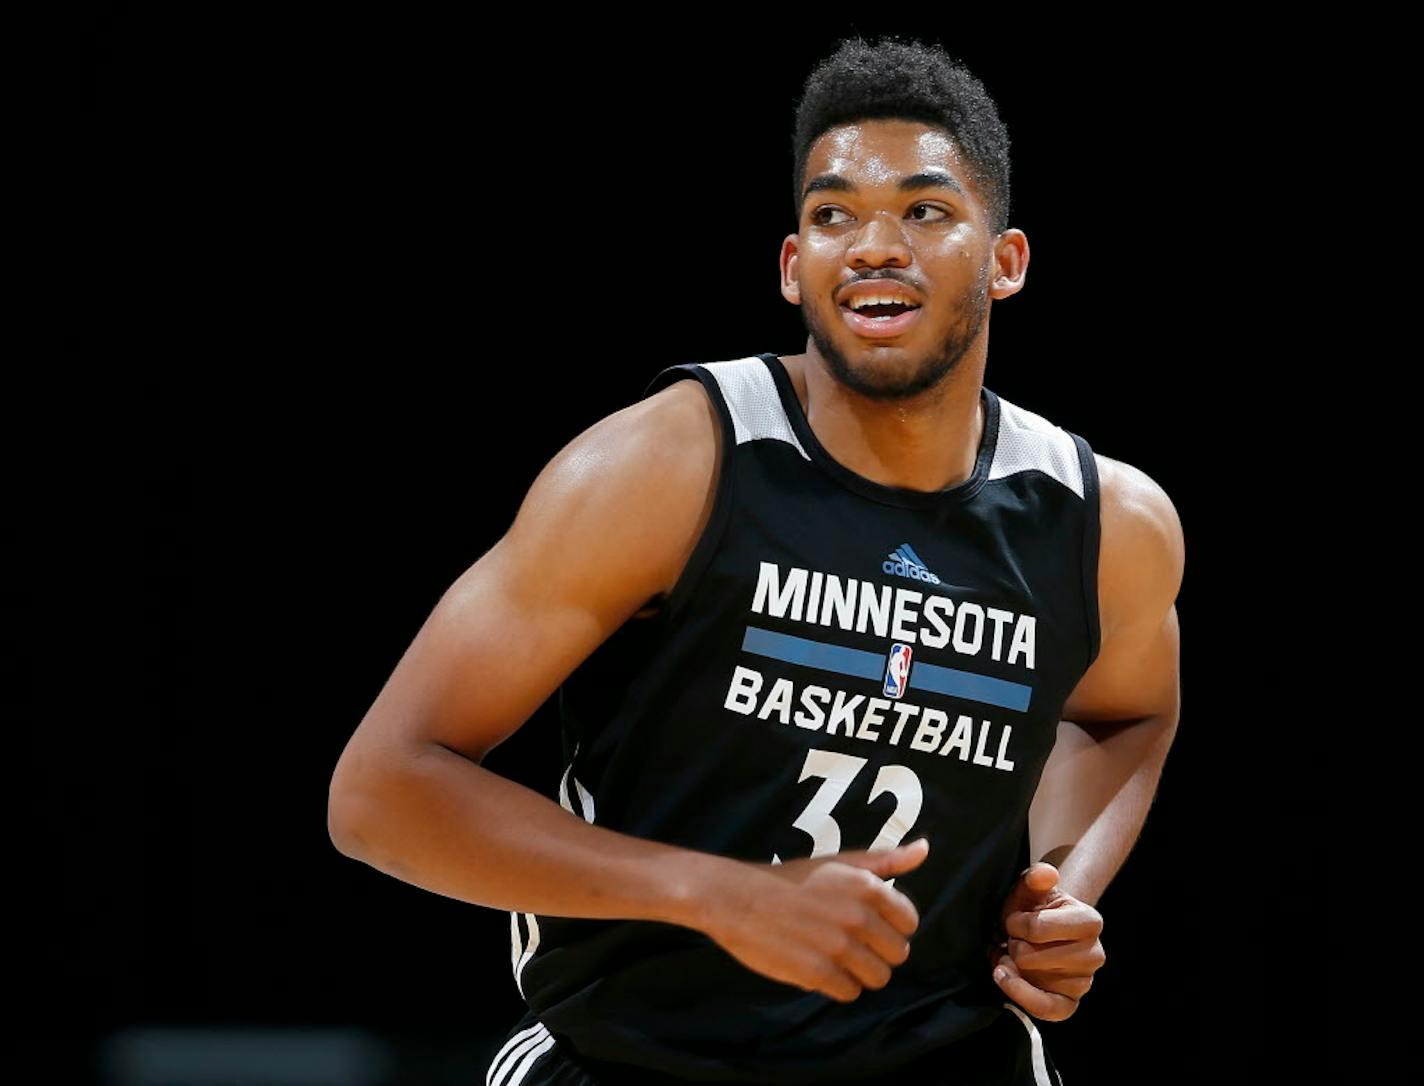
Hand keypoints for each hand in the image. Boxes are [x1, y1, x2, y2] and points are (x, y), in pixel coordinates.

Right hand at [699, 838, 928, 1002]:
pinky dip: (837, 986)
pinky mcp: (818, 972)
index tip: (868, 925)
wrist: (737, 898)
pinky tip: (819, 968)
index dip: (891, 927)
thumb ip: (885, 859)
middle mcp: (858, 916)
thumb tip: (925, 849)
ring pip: (877, 978)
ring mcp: (839, 946)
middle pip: (897, 954)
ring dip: (859, 973)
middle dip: (877, 952)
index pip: (909, 922)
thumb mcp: (839, 861)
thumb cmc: (790, 880)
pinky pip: (849, 993)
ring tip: (835, 958)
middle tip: (849, 944)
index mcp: (867, 886)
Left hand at [988, 861, 1104, 1021]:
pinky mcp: (1070, 1003)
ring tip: (1010, 954)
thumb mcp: (1031, 888)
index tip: (1014, 919)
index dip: (1016, 923)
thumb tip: (1044, 874)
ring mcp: (1084, 982)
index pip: (1038, 928)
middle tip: (1013, 938)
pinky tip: (1004, 978)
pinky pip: (1045, 1009)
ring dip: (1012, 967)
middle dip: (1013, 945)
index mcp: (1090, 921)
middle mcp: (1094, 954)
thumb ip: (1036, 877)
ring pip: (1033, 979)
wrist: (1038, 932)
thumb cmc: (1034, 908)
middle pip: (1031, 957)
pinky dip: (1020, 996)